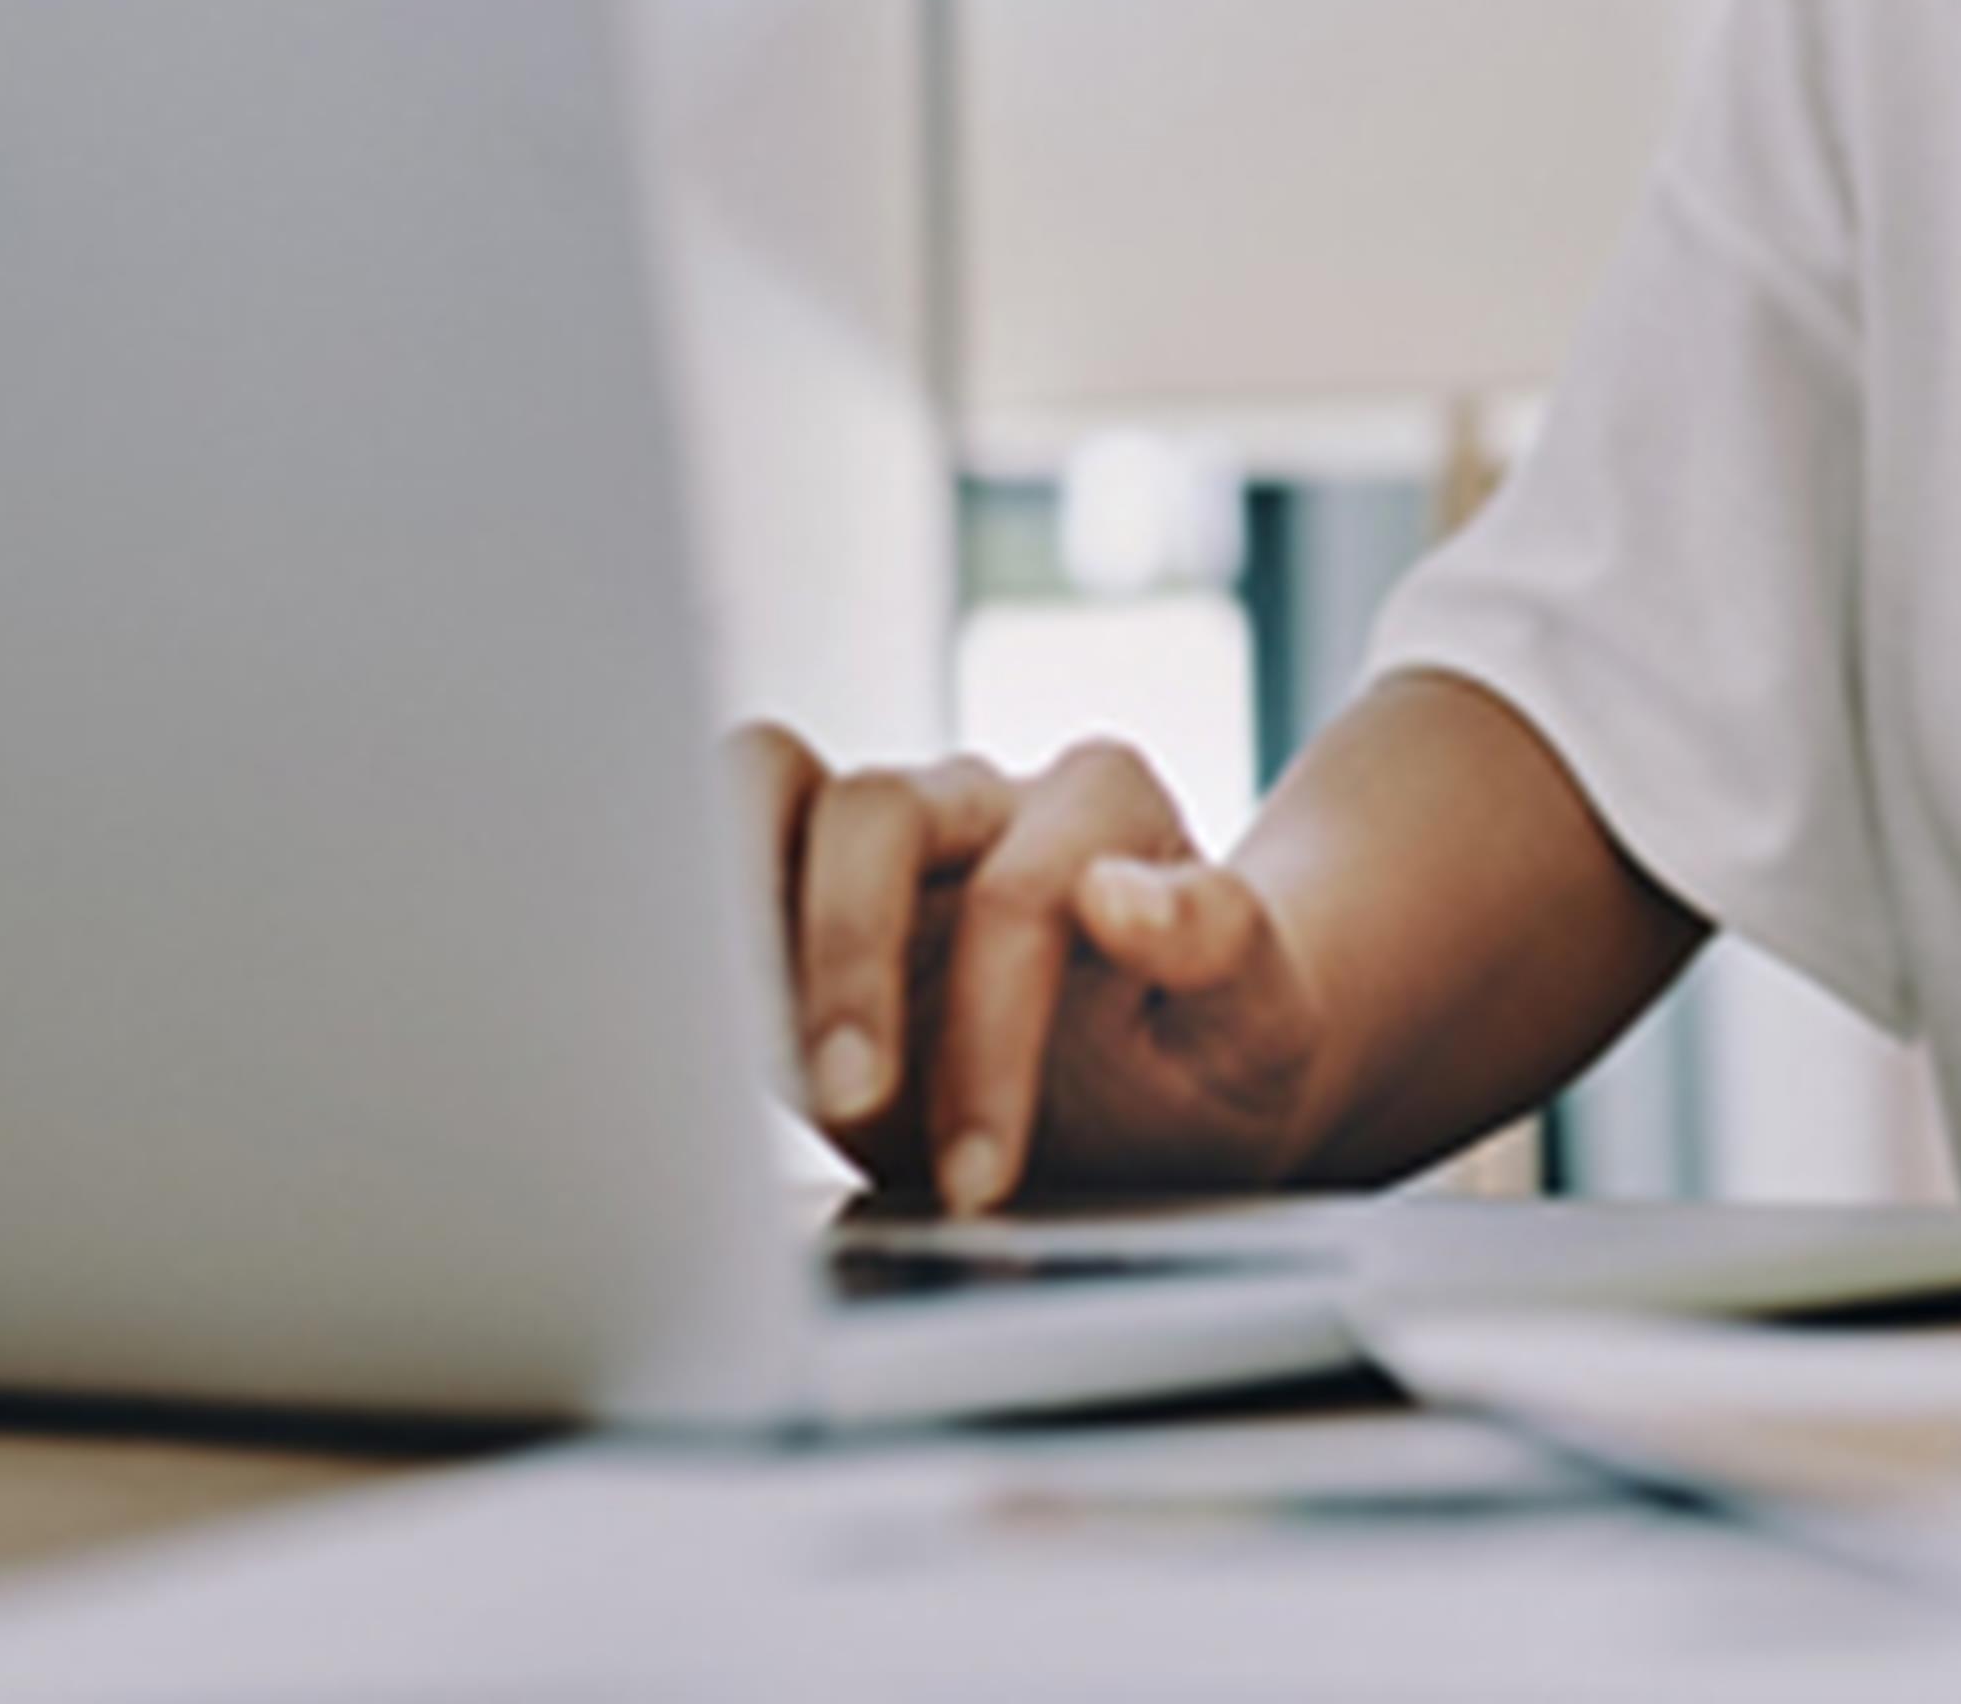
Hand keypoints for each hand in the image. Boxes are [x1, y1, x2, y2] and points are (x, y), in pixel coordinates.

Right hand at [727, 722, 1328, 1213]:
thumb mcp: (1261, 1032)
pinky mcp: (802, 897)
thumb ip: (1225, 947)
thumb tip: (1121, 893)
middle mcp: (984, 800)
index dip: (990, 1036)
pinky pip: (722, 846)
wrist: (1172, 1090)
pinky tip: (707, 1033)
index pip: (1023, 890)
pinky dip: (699, 919)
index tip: (981, 1176)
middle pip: (877, 810)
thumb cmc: (1215, 1055)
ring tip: (744, 1048)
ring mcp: (886, 837)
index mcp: (1103, 807)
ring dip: (740, 912)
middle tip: (854, 1109)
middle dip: (852, 963)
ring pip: (769, 785)